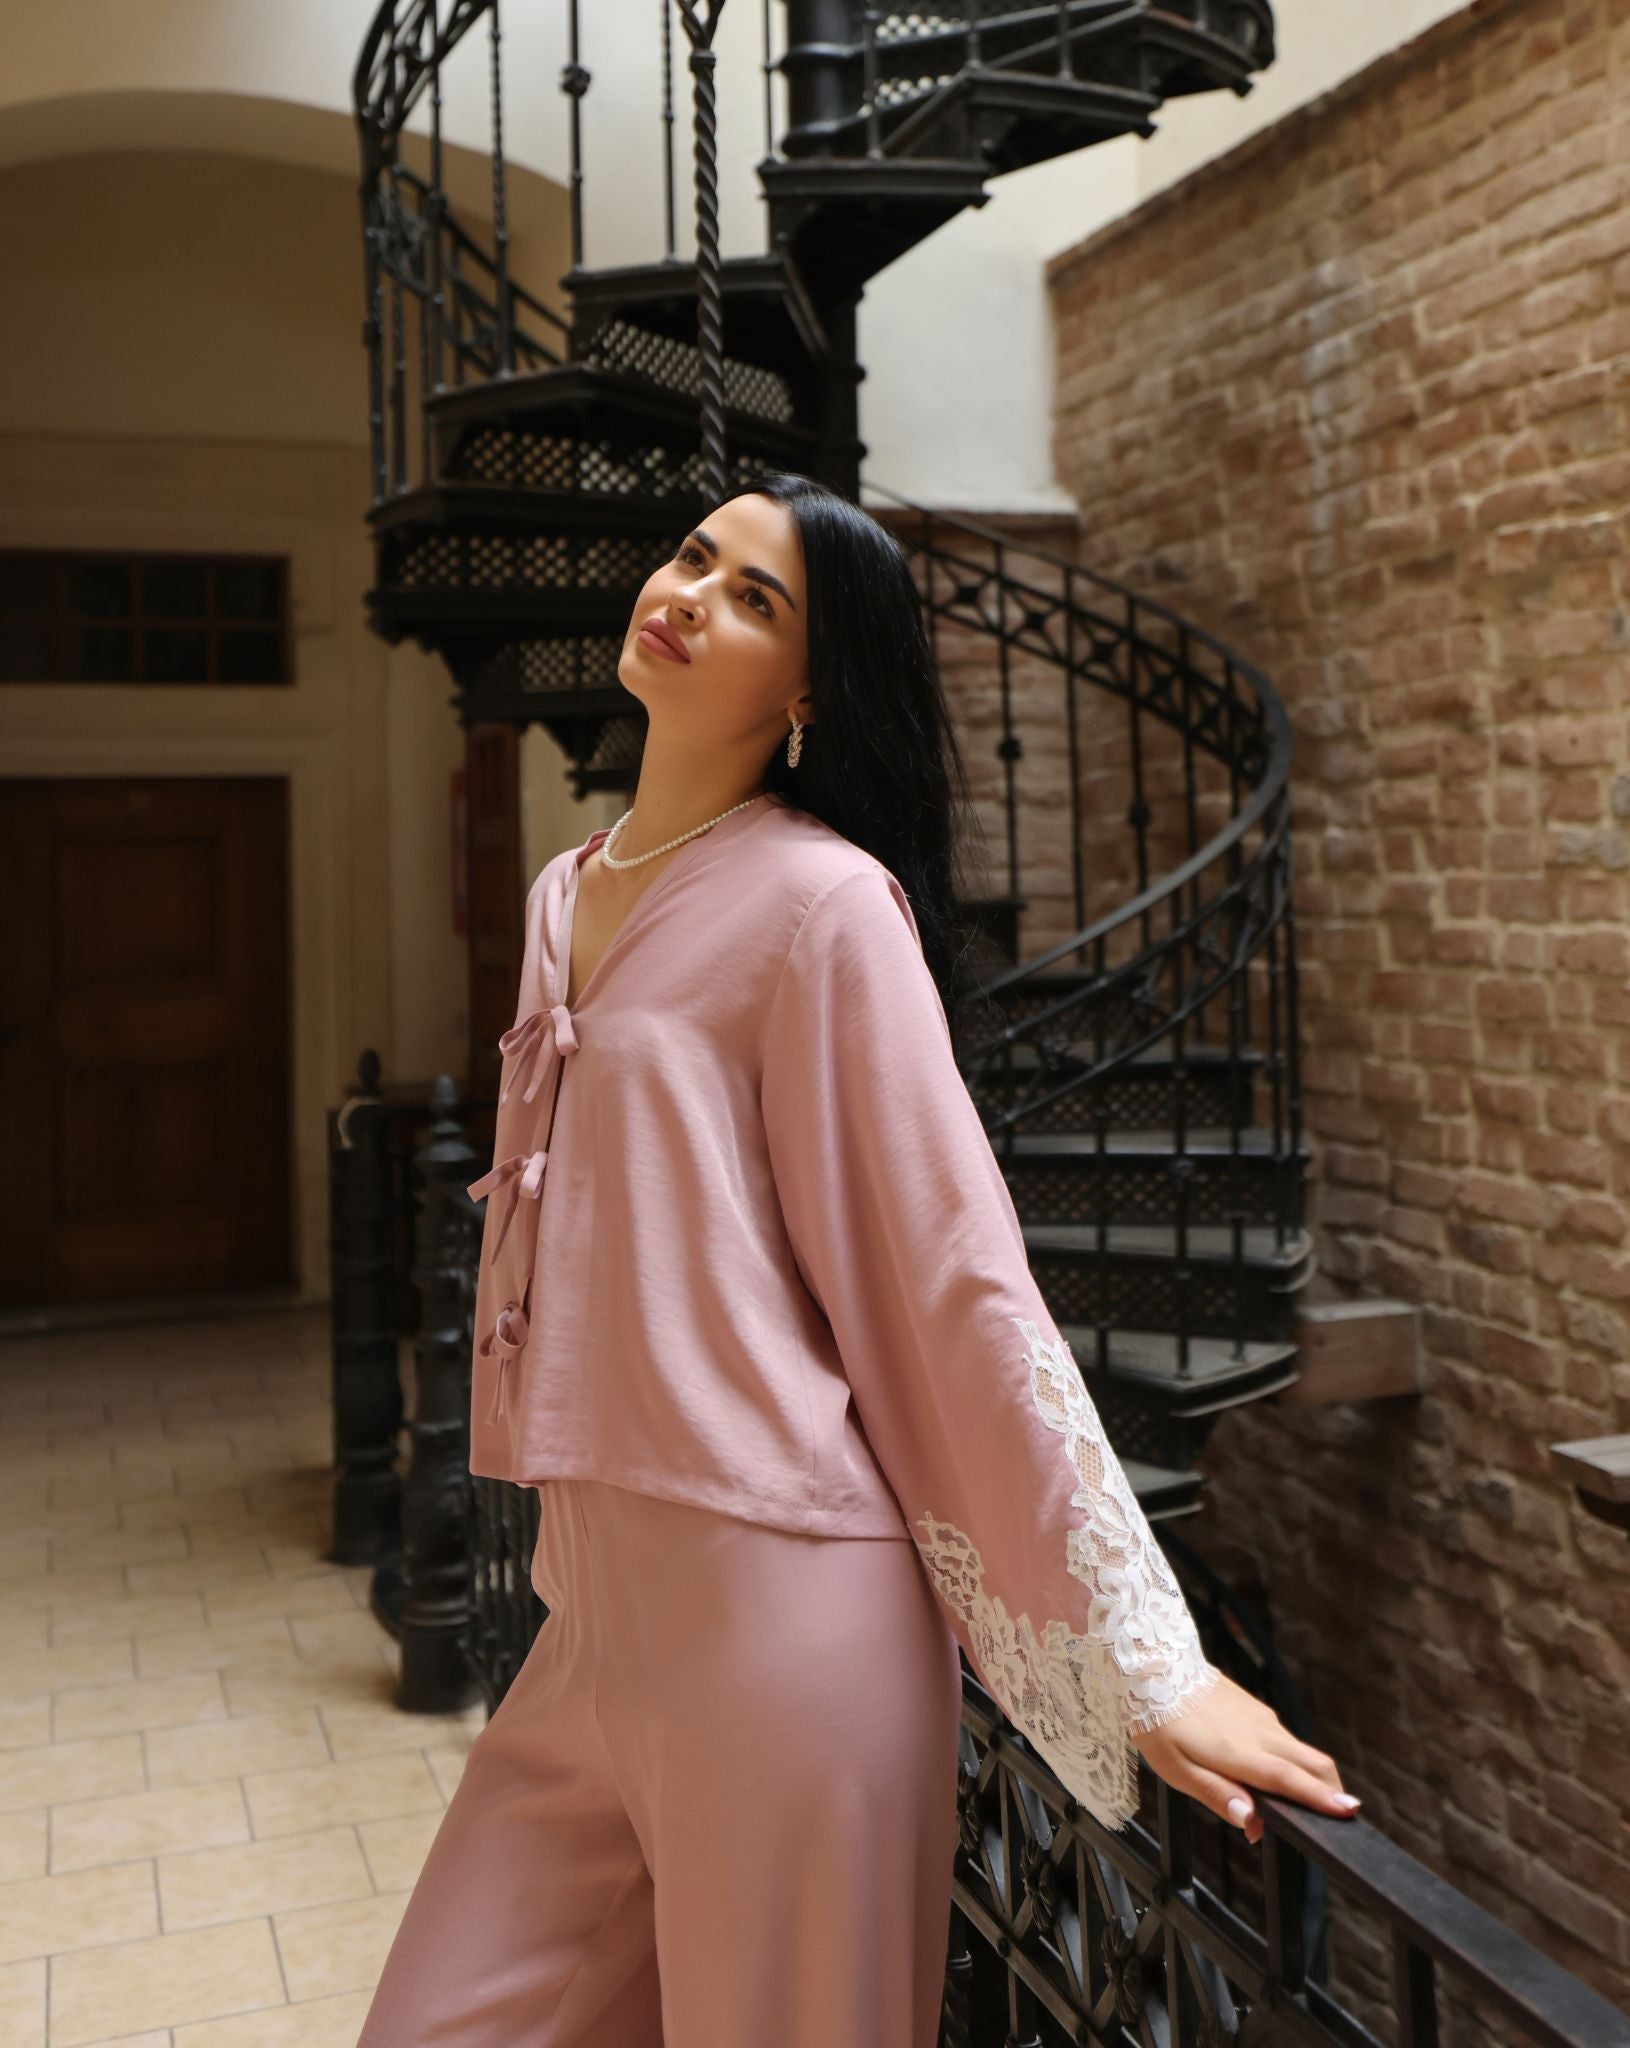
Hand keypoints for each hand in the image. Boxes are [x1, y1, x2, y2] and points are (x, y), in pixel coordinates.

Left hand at [1131, 1667, 1358, 1845]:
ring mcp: (1260, 1717)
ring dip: (1313, 1775)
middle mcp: (1259, 1733)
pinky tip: (1276, 1773)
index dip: (1321, 1798)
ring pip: (1301, 1749)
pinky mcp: (1254, 1708)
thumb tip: (1251, 1822)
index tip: (1349, 1811)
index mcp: (1240, 1752)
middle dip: (1332, 1789)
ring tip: (1310, 1803)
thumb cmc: (1160, 1723)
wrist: (1154, 1668)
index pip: (1290, 1780)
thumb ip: (1217, 1796)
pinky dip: (1293, 1760)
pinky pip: (1284, 1738)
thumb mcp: (1176, 1769)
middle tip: (1340, 1815)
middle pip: (1312, 1763)